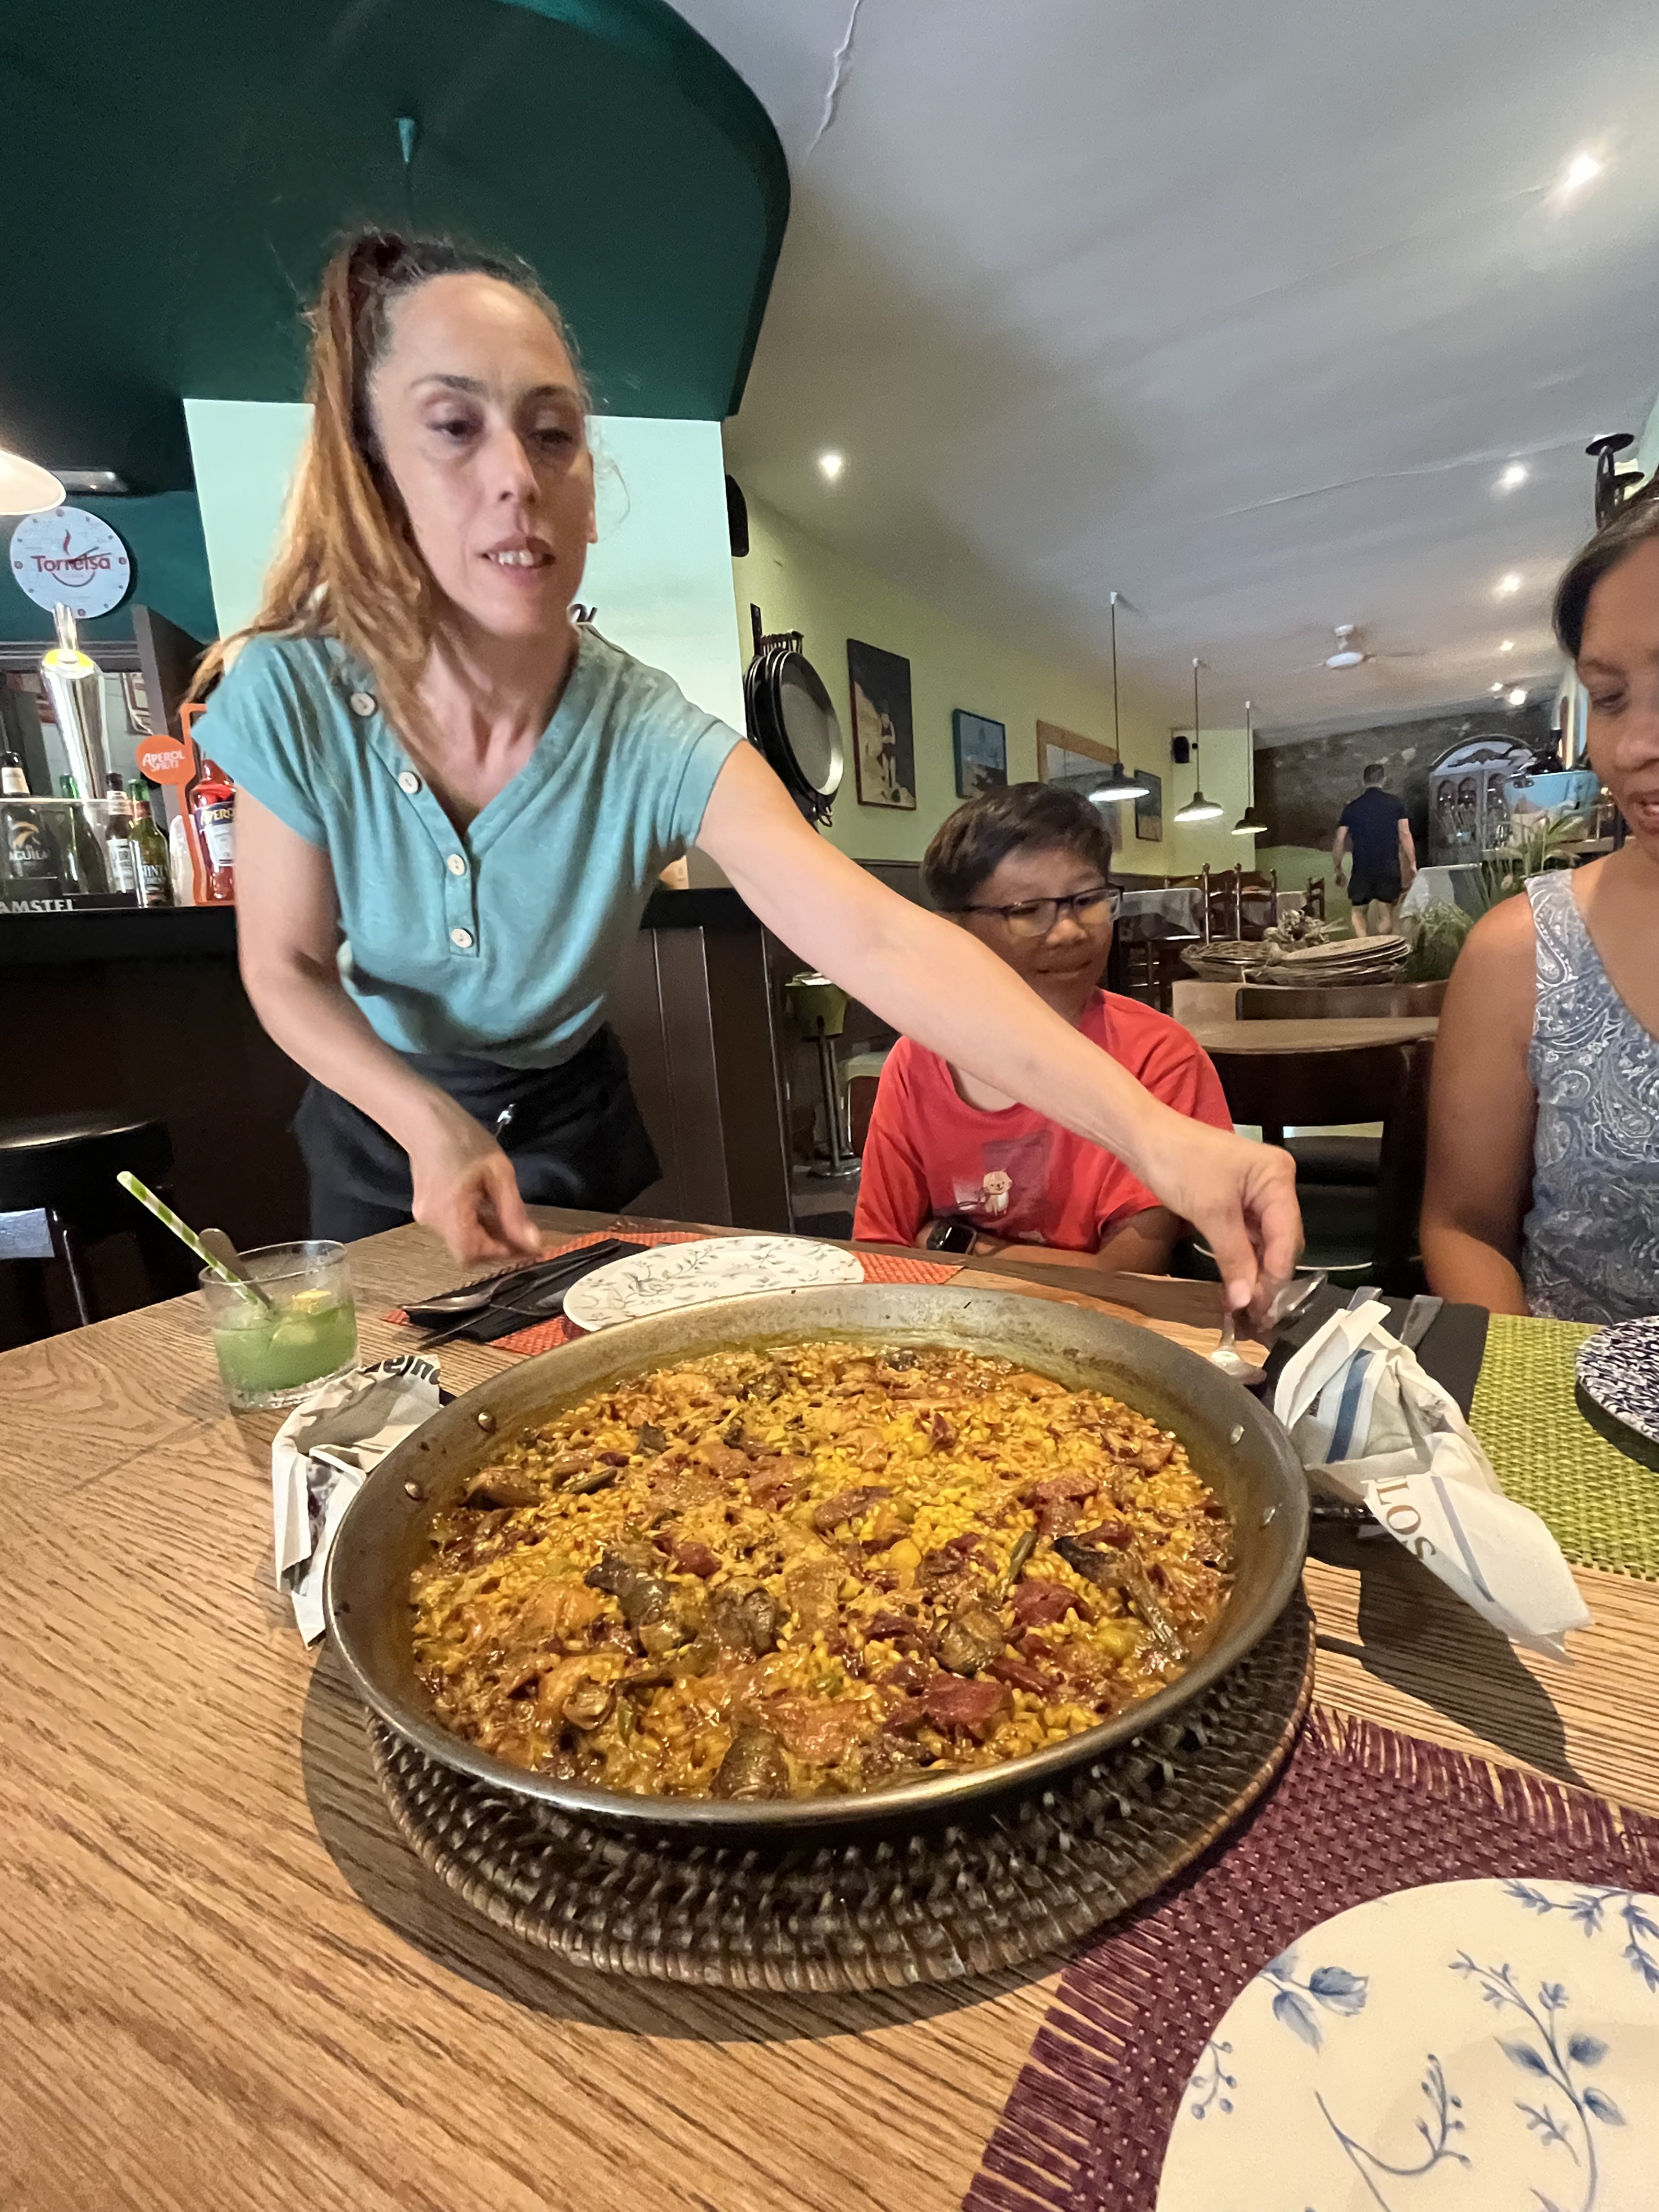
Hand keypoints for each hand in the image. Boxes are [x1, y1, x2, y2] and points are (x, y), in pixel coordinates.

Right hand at [406, 1104, 544, 1264]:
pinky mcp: (426, 1211)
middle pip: (467, 1251)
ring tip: (508, 1218)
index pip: (472, 1254)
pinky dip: (475, 1226)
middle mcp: (432, 1221)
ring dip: (488, 1236)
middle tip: (524, 1235)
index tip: (527, 1247)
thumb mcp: (499, 1172)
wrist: (426, 1120)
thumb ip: (513, 1211)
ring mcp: (426, 1217)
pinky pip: (455, 1228)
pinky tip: (489, 1209)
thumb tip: (532, 1244)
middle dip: (497, 1246)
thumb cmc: (465, 1138)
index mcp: (448, 1210)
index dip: (501, 1254)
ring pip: (462, 1240)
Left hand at [1139, 1116, 1301, 1321]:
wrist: (1144, 1138)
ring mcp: (1257, 1191)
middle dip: (1268, 1278)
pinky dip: (1242, 1259)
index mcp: (1278, 1177)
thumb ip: (1234, 1258)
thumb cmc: (1179, 1163)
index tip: (1263, 1310)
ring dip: (1255, 1272)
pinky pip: (1248, 1235)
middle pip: (1281, 1240)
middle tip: (1256, 1316)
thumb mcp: (1210, 1213)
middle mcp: (1275, 1183)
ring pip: (1265, 1241)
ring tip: (1247, 1307)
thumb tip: (1247, 1301)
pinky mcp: (1238, 1199)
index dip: (1275, 1276)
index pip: (1287, 1236)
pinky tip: (1237, 1283)